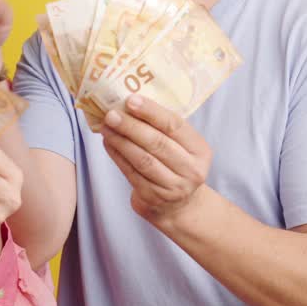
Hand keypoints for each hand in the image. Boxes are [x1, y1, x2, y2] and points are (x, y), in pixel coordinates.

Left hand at [99, 95, 212, 226]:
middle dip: (131, 126)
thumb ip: (163, 127)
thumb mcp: (181, 146)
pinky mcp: (153, 197)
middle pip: (157, 143)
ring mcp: (173, 187)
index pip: (175, 126)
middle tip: (111, 114)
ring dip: (120, 141)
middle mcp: (191, 170)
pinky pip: (131, 172)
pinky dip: (117, 155)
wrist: (178, 205)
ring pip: (142, 159)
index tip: (131, 100)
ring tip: (106, 127)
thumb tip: (130, 102)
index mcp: (200, 150)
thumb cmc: (175, 164)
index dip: (152, 112)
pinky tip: (108, 143)